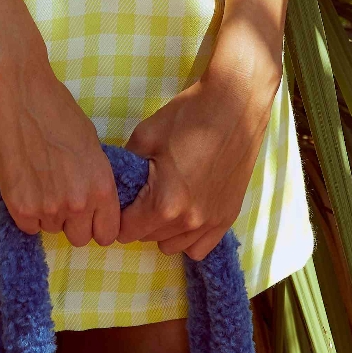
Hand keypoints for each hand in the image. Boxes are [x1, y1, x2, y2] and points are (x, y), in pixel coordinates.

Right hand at [0, 55, 120, 247]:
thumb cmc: (59, 111)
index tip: (90, 218)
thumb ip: (95, 178)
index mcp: (102, 187)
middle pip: (80, 238)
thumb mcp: (92, 145)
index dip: (99, 226)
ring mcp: (48, 209)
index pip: (108, 234)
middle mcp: (78, 204)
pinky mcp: (20, 207)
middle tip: (62, 198)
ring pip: (52, 230)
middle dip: (73, 223)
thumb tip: (92, 197)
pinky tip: (26, 186)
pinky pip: (28, 227)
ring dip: (48, 215)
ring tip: (40, 183)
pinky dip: (27, 212)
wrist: (21, 96)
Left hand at [118, 49, 280, 260]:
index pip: (126, 231)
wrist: (235, 105)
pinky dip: (187, 236)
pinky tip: (185, 212)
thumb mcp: (145, 136)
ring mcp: (211, 223)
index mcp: (164, 204)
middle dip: (139, 220)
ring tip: (165, 200)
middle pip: (148, 239)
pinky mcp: (228, 218)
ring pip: (172, 246)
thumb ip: (126, 167)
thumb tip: (116, 184)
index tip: (123, 198)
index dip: (118, 214)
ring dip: (162, 230)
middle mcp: (189, 222)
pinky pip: (199, 248)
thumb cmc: (188, 116)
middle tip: (143, 191)